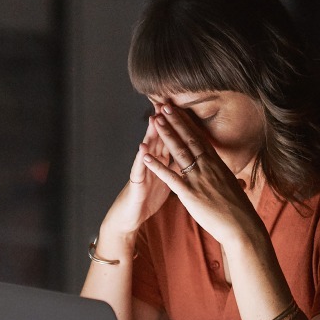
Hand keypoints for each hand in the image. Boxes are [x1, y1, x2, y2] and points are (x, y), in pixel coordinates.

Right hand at [101, 111, 173, 238]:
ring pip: (147, 150)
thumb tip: (189, 155)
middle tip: (168, 104)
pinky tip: (142, 149)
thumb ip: (175, 165)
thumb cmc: (148, 197)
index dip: (177, 126)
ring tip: (154, 118)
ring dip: (151, 135)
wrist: (131, 215)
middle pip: (159, 139)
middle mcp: (151, 162)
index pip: (171, 139)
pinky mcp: (136, 183)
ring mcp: (142, 171)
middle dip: (164, 122)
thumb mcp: (166, 179)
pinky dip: (141, 159)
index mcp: (162, 161)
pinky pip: (138, 170)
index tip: (184, 109)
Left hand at [141, 100, 263, 246]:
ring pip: (178, 152)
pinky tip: (145, 155)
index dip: (187, 124)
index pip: (200, 139)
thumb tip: (240, 183)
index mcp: (218, 165)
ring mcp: (198, 179)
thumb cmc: (241, 212)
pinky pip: (170, 176)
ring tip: (155, 120)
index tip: (179, 111)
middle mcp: (208, 167)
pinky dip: (156, 165)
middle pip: (188, 139)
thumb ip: (233, 184)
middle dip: (175, 122)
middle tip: (164, 106)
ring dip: (166, 135)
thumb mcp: (236, 191)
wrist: (243, 227)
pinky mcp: (190, 193)